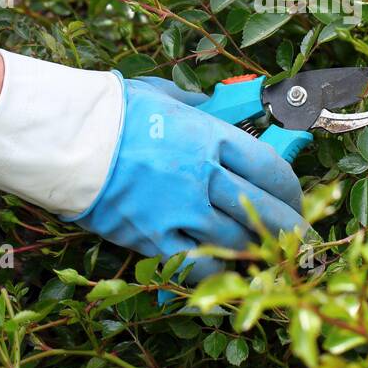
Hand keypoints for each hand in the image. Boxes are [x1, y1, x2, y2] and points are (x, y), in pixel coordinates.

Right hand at [77, 77, 304, 279]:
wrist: (67, 139)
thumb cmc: (112, 112)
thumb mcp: (162, 97)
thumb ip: (193, 106)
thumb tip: (209, 104)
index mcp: (210, 138)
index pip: (268, 166)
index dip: (290, 187)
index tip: (295, 195)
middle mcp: (202, 176)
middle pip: (262, 207)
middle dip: (288, 225)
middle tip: (299, 235)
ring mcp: (180, 210)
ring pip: (238, 238)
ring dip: (260, 249)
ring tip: (273, 255)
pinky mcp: (154, 238)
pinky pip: (198, 263)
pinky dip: (218, 270)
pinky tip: (230, 271)